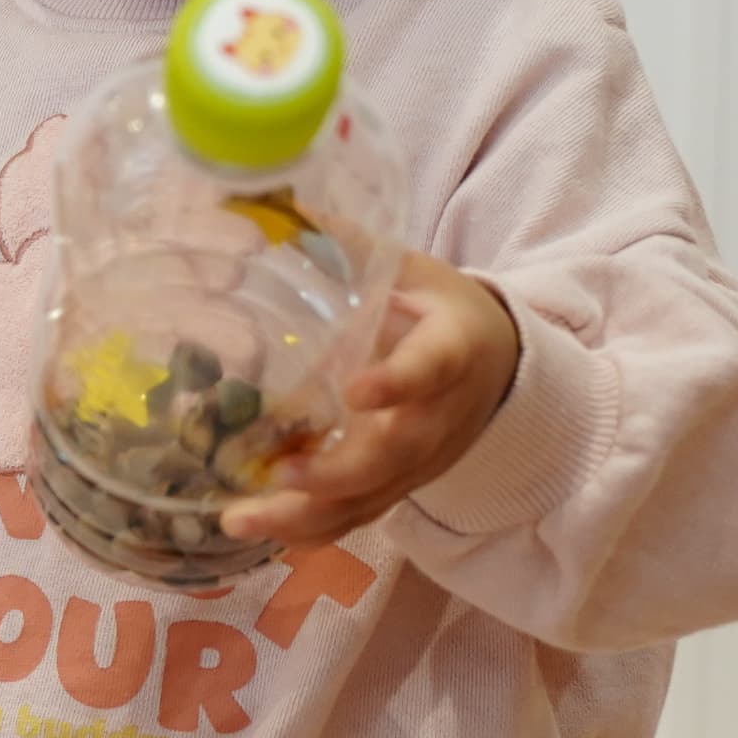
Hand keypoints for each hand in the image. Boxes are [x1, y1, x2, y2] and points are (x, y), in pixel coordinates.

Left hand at [218, 252, 522, 545]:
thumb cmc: (438, 309)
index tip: (356, 391)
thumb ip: (347, 247)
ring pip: (371, 500)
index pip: (430, 367)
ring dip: (306, 517)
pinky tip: (253, 528)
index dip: (398, 382)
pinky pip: (358, 516)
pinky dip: (308, 528)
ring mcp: (424, 459)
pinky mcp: (401, 486)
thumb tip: (272, 208)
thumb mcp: (407, 269)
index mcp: (452, 347)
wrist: (498, 362)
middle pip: (396, 454)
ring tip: (239, 522)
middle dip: (335, 473)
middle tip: (276, 476)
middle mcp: (442, 415)